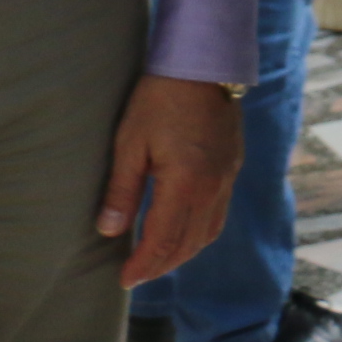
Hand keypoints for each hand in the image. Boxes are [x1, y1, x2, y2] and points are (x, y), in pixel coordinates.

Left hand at [98, 75, 239, 281]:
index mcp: (186, 183)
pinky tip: (183, 230)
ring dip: (182, 253)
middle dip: (161, 265)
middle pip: (188, 244)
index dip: (143, 265)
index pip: (163, 240)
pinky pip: (219, 213)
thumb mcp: (130, 141)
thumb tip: (109, 231)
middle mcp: (213, 186)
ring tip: (158, 260)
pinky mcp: (232, 165)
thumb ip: (121, 190)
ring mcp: (227, 177)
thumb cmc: (160, 97)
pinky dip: (199, 232)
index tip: (124, 279)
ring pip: (208, 233)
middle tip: (136, 275)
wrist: (203, 62)